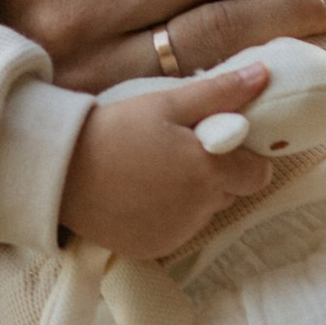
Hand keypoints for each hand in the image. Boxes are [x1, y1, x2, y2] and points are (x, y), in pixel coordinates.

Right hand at [59, 63, 276, 260]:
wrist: (62, 172)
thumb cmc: (115, 130)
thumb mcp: (167, 103)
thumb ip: (219, 92)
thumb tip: (264, 75)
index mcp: (208, 172)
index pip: (258, 175)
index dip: (244, 157)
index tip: (218, 143)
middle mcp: (199, 210)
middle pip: (229, 193)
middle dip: (215, 174)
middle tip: (179, 150)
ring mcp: (176, 234)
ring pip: (203, 213)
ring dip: (191, 196)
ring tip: (154, 171)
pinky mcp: (153, 249)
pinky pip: (176, 231)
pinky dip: (167, 216)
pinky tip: (140, 194)